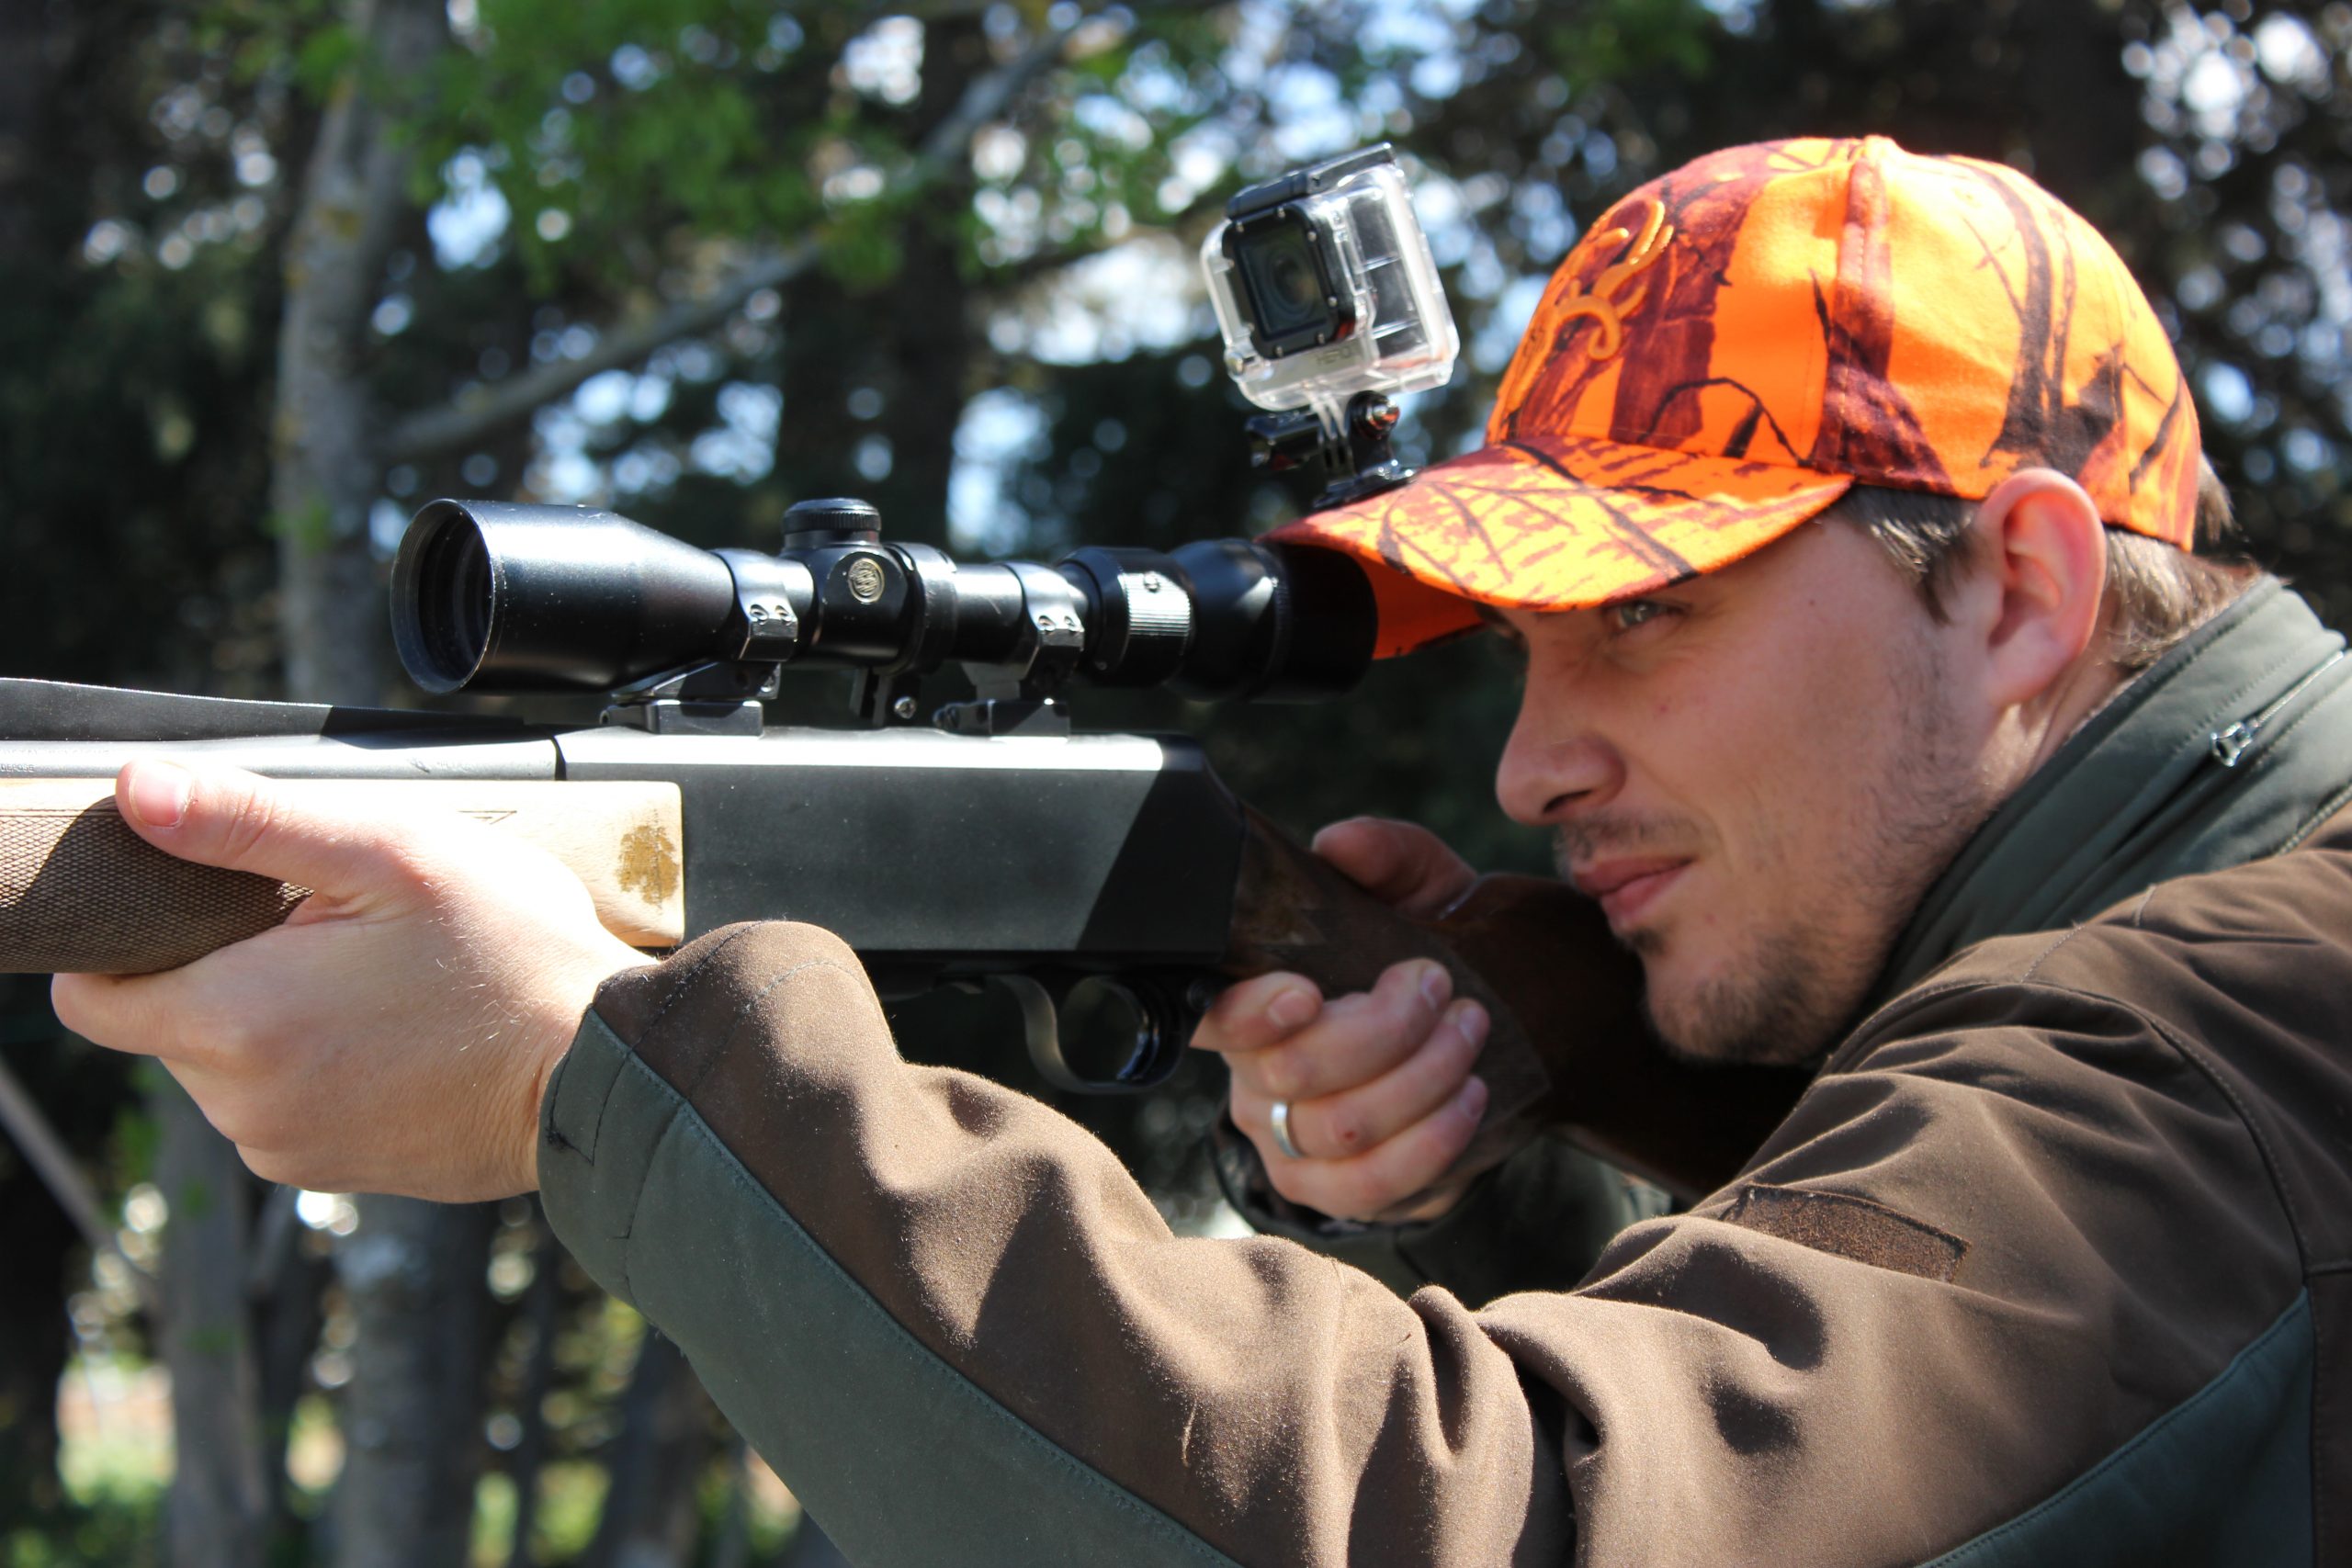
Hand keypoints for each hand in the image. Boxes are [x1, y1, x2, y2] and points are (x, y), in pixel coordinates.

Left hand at [51, 760, 646, 1200]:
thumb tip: (138, 792)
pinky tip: (398, 1035)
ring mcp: (290, 1150)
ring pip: (231, 1066)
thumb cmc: (515, 957)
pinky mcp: (337, 1172)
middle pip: (170, 1022)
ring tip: (383, 985)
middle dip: (232, 970)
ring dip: (280, 1020)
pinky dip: (323, 1068)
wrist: (607, 1072)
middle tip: (341, 935)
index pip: (91, 993)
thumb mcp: (390, 854)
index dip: (140, 937)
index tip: (218, 908)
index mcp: (234, 1022)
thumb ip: (251, 821)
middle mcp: (242, 1106)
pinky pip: (287, 1107)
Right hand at [1193, 818, 1491, 1223]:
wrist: (1494, 1027)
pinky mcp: (1341, 1194)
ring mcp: (1293, 1147)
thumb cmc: (1427, 950)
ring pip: (1340, 1130)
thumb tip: (1339, 843)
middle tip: (1437, 986)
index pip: (1211, 1016)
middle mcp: (1256, 1081)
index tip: (1307, 989)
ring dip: (1421, 1077)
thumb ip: (1385, 854)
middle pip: (1291, 1073)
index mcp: (1252, 1002)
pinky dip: (1431, 1141)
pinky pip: (1374, 1188)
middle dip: (1381, 1028)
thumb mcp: (1419, 887)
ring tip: (1470, 1029)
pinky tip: (1471, 1095)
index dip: (1247, 1013)